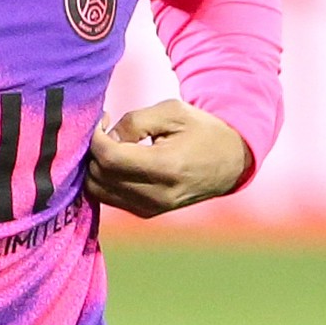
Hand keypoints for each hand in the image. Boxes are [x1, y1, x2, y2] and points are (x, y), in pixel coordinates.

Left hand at [87, 98, 252, 218]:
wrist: (231, 162)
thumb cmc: (202, 131)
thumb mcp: (172, 112)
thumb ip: (134, 121)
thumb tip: (105, 136)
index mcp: (166, 167)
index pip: (110, 158)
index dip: (96, 137)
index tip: (103, 120)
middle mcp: (156, 195)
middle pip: (100, 175)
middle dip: (94, 150)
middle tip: (107, 129)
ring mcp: (150, 208)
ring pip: (97, 190)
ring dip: (96, 165)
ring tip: (112, 145)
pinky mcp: (146, 213)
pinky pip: (108, 198)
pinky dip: (104, 179)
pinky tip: (118, 161)